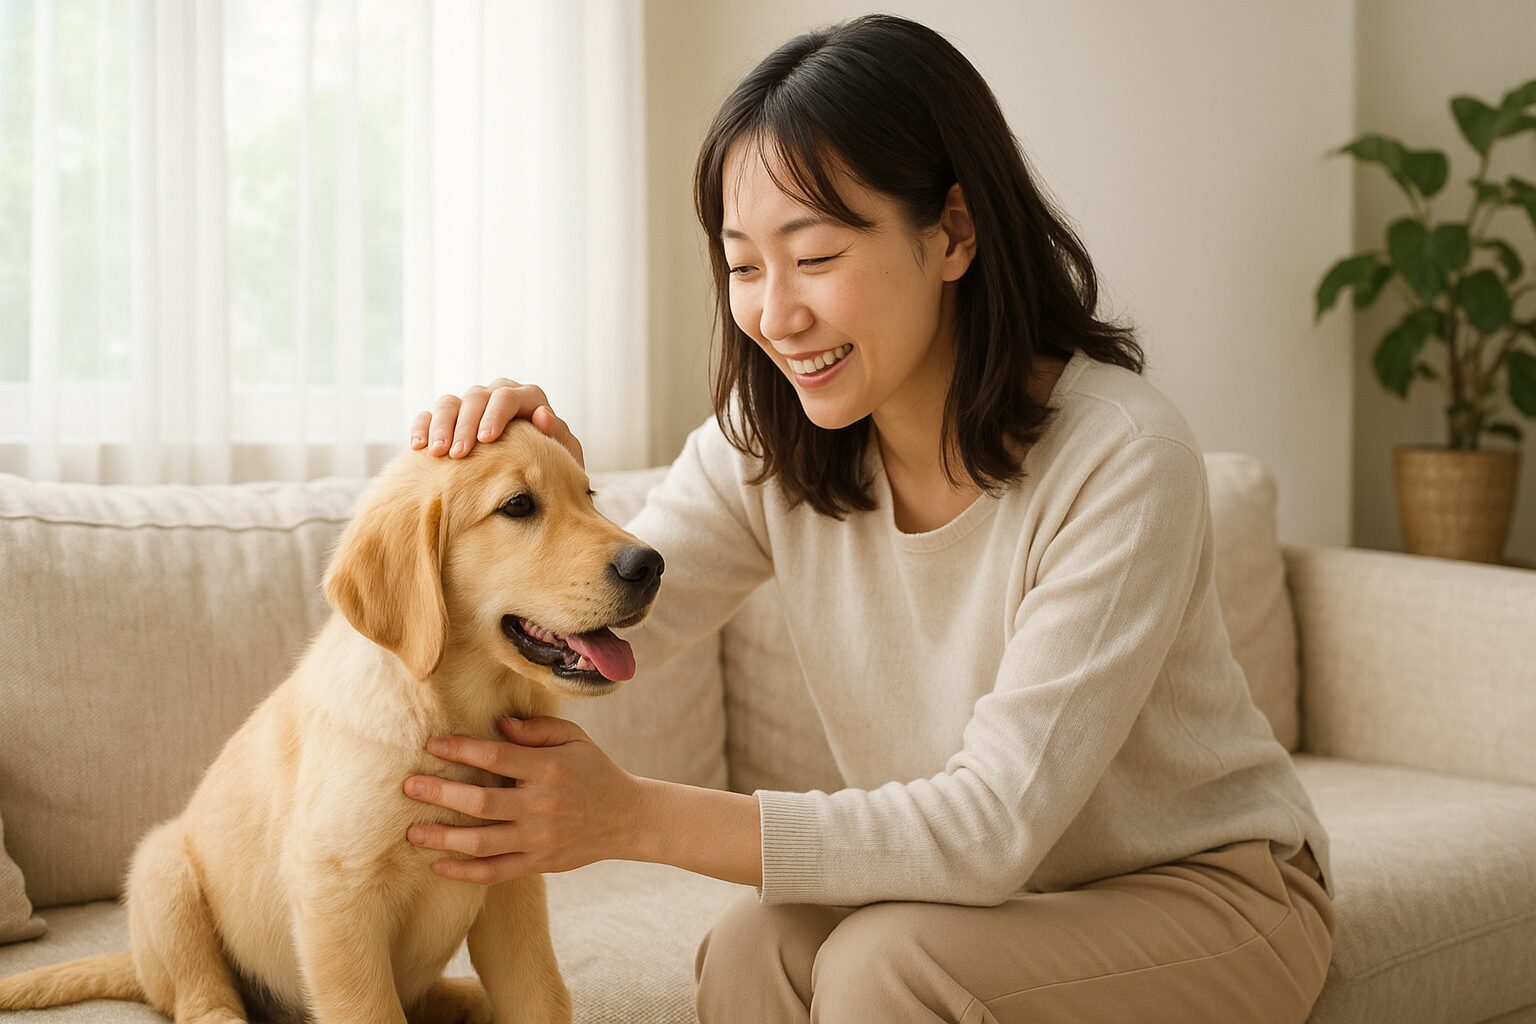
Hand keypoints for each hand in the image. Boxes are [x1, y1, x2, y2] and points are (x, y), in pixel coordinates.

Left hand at [403, 716, 647, 883]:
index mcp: (548, 768)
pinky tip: (437, 866)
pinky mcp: (538, 862)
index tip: (431, 744)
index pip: (495, 756)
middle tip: (408, 786)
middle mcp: (541, 804)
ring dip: (443, 837)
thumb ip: (537, 729)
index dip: (461, 748)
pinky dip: (464, 872)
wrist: (627, 818)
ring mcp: (539, 837)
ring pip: (483, 842)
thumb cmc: (594, 771)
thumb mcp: (575, 739)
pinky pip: (495, 872)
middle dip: (440, 792)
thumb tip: (498, 724)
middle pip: (481, 802)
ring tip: (412, 831)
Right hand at [408, 378, 584, 467]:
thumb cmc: (553, 470)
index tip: (486, 439)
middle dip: (465, 424)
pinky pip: (429, 415)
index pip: (509, 396)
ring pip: (450, 403)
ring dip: (441, 426)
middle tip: (458, 453)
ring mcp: (472, 407)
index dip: (496, 414)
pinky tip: (418, 447)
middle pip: (476, 398)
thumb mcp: (563, 457)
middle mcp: (497, 397)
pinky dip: (422, 427)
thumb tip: (542, 414)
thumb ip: (559, 436)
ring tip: (438, 453)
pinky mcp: (450, 420)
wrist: (534, 485)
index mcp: (528, 400)